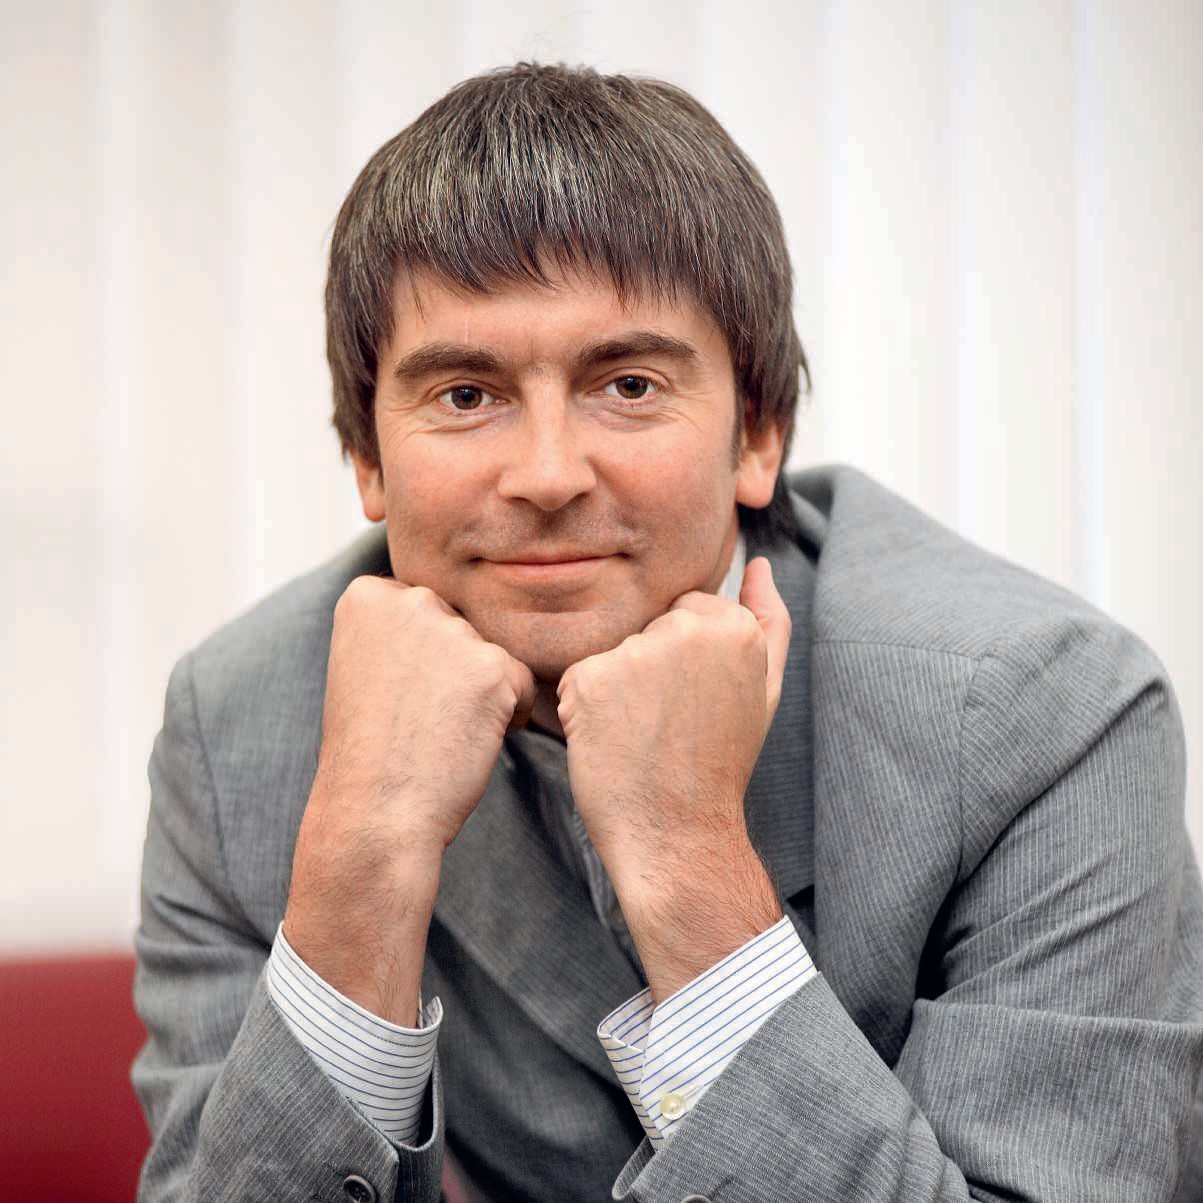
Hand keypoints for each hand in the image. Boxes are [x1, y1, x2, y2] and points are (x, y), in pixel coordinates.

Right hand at [283, 576, 535, 1023]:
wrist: (374, 812)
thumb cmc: (371, 749)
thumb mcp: (367, 666)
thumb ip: (406, 628)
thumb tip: (461, 617)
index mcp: (369, 593)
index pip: (428, 611)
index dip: (419, 662)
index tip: (391, 696)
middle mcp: (412, 599)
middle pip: (464, 628)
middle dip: (454, 672)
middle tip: (417, 717)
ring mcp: (455, 632)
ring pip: (494, 657)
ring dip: (482, 696)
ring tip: (437, 731)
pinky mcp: (495, 668)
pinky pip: (523, 686)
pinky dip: (507, 718)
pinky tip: (465, 741)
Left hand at [556, 557, 790, 999]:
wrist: (678, 834)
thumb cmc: (721, 763)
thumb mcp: (764, 690)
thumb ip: (768, 618)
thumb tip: (759, 562)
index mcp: (732, 624)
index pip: (685, 610)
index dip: (683, 659)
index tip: (695, 703)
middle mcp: (684, 628)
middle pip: (646, 625)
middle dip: (648, 665)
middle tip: (670, 723)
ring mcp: (635, 653)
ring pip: (611, 650)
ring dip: (616, 686)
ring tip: (642, 734)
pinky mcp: (589, 679)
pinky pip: (578, 677)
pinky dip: (586, 708)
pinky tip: (613, 742)